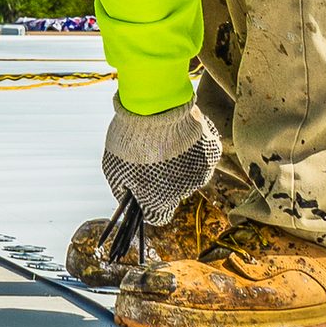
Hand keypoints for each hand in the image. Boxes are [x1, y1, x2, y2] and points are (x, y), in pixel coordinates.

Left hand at [101, 98, 222, 226]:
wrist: (155, 110)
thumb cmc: (131, 141)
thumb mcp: (114, 169)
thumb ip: (122, 189)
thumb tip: (126, 198)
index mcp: (159, 201)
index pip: (158, 216)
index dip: (150, 205)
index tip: (145, 191)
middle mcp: (183, 192)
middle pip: (174, 193)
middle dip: (165, 179)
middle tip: (153, 156)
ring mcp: (200, 172)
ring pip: (190, 173)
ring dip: (180, 162)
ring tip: (166, 140)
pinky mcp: (211, 153)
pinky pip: (202, 154)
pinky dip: (193, 146)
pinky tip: (180, 132)